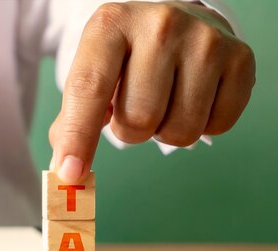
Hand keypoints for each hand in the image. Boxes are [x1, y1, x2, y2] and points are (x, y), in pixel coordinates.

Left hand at [49, 1, 255, 181]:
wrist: (175, 22)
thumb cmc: (125, 57)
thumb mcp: (92, 71)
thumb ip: (72, 119)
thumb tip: (66, 171)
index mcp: (111, 24)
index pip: (89, 89)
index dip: (78, 137)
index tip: (72, 173)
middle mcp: (159, 25)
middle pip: (138, 120)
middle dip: (131, 130)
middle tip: (134, 106)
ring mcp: (205, 40)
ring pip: (179, 131)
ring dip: (165, 131)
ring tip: (163, 99)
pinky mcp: (240, 58)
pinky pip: (216, 128)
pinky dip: (202, 126)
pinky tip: (192, 98)